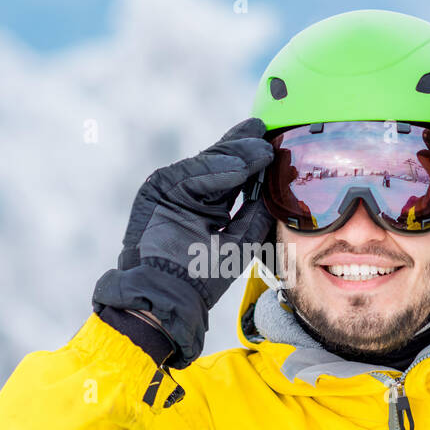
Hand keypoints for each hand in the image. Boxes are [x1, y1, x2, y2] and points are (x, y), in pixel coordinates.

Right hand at [92, 118, 273, 366]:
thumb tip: (273, 184)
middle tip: (268, 133)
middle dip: (244, 147)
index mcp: (209, 210)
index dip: (252, 159)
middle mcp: (190, 197)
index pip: (233, 176)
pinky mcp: (156, 190)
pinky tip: (239, 166)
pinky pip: (190, 174)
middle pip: (220, 162)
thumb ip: (255, 212)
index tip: (273, 144)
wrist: (166, 295)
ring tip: (261, 150)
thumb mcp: (240, 241)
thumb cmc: (203, 277)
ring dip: (235, 155)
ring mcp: (173, 192)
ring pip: (207, 163)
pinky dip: (215, 168)